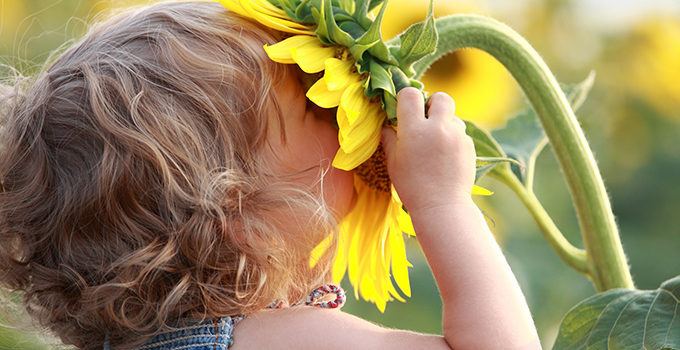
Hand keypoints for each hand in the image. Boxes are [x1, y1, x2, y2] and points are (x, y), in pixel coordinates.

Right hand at [381, 87, 475, 213]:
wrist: (442, 206)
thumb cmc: (411, 186)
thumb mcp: (393, 162)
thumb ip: (389, 139)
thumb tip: (387, 125)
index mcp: (414, 129)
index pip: (410, 95)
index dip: (406, 98)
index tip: (404, 109)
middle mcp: (438, 127)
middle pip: (441, 97)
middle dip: (433, 104)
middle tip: (426, 120)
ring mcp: (457, 136)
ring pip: (453, 117)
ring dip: (444, 124)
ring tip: (436, 144)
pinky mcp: (469, 146)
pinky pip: (461, 133)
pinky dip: (453, 139)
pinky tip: (446, 158)